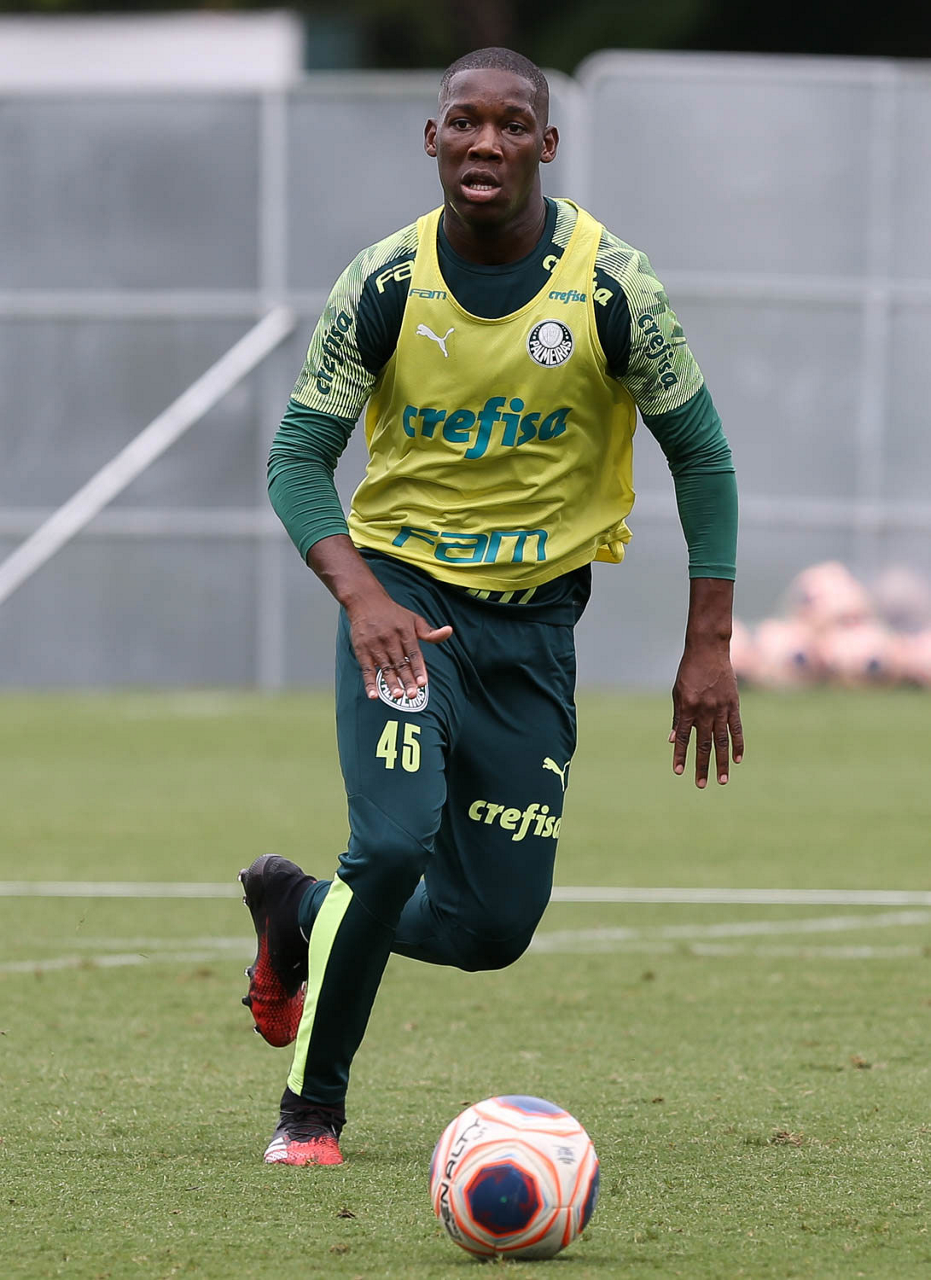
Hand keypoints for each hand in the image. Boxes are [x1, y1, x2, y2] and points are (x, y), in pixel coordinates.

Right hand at [347, 590, 451, 700]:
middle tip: (412, 695)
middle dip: (407, 680)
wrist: (365, 601)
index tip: (423, 683)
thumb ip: (430, 632)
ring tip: (397, 695)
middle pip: (400, 663)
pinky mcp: (362, 650)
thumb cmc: (393, 614)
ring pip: (385, 668)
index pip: (414, 653)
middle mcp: (390, 639)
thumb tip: (449, 631)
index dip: (418, 668)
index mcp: (405, 632)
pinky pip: (366, 669)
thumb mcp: (414, 619)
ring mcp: (375, 645)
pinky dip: (369, 683)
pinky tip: (373, 695)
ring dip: (391, 683)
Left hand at [669, 641, 742, 786]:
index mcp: (688, 707)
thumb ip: (678, 717)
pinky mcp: (733, 704)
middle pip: (703, 744)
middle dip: (702, 766)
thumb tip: (674, 740)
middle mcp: (705, 710)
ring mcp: (721, 708)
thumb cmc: (689, 671)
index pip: (684, 738)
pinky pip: (736, 728)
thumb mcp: (677, 692)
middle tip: (701, 785)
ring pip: (721, 741)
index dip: (681, 756)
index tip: (679, 772)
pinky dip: (737, 744)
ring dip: (722, 762)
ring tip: (722, 780)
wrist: (709, 650)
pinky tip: (737, 759)